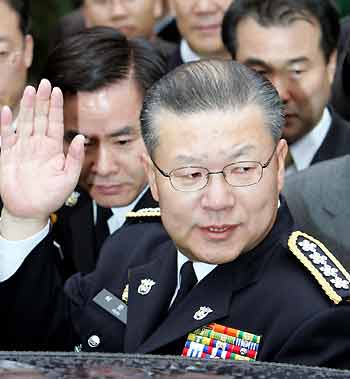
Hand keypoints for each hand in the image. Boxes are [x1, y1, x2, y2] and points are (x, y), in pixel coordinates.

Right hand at [0, 79, 83, 223]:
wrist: (31, 210)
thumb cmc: (52, 196)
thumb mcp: (69, 178)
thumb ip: (74, 158)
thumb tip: (79, 138)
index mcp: (53, 148)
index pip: (55, 123)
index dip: (56, 107)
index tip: (58, 91)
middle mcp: (38, 145)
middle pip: (40, 118)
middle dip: (42, 101)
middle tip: (44, 83)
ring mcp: (22, 148)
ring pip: (25, 122)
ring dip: (26, 107)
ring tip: (30, 90)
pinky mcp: (8, 155)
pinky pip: (6, 136)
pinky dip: (6, 124)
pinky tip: (6, 111)